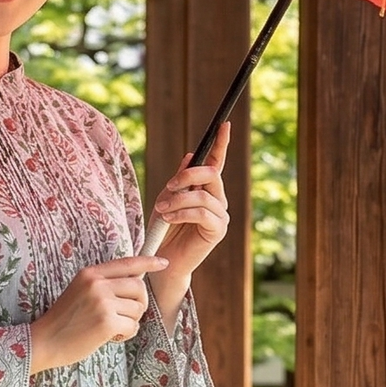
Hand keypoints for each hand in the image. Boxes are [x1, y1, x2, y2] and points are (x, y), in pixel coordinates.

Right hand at [29, 256, 168, 372]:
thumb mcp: (80, 291)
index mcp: (90, 273)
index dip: (148, 262)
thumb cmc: (64, 321)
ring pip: (138, 309)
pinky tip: (110, 337)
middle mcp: (97, 284)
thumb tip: (135, 283)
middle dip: (139, 303)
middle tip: (126, 316)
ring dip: (130, 322)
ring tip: (111, 328)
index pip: (127, 263)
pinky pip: (133, 326)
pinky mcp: (106, 322)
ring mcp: (102, 302)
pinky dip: (126, 334)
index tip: (163, 263)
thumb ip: (103, 284)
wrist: (43, 341)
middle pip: (139, 287)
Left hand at [150, 120, 230, 274]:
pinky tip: (169, 218)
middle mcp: (218, 200)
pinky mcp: (217, 231)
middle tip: (170, 185)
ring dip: (179, 199)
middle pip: (212, 174)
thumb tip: (190, 156)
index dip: (221, 144)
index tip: (224, 125)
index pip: (216, 162)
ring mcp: (220, 215)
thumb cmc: (162, 231)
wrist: (162, 261)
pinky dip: (182, 212)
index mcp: (206, 190)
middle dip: (188, 175)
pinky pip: (202, 213)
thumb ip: (179, 180)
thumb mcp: (167, 198)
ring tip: (162, 209)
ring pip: (203, 195)